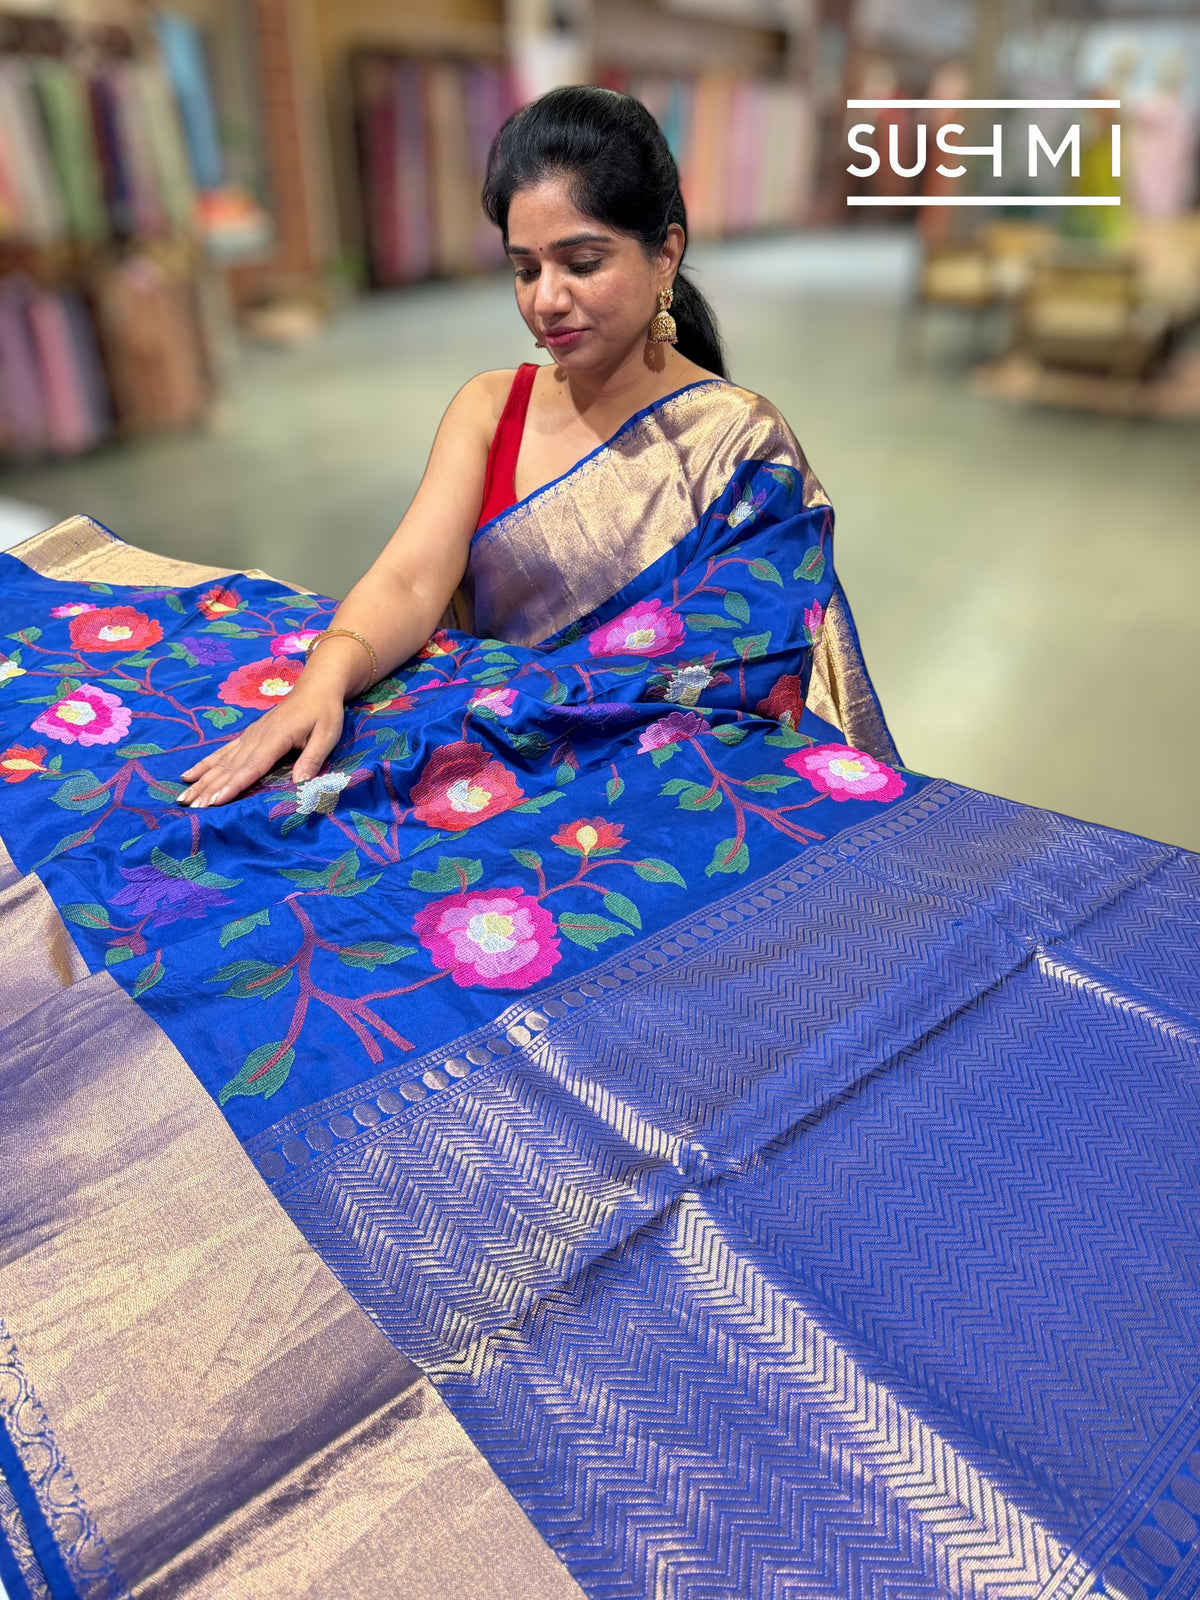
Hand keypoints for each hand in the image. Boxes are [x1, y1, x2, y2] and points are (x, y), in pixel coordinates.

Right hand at [178, 681, 344, 806]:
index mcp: (275, 738)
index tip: (215, 801)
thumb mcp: (327, 735)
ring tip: (183, 796)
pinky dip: (205, 764)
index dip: (233, 785)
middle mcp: (256, 737)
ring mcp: (249, 736)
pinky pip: (223, 752)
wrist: (316, 687)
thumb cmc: (324, 712)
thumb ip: (312, 759)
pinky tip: (190, 775)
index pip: (251, 767)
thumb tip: (300, 784)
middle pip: (229, 767)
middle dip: (209, 788)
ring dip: (202, 780)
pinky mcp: (248, 735)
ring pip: (221, 761)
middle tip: (190, 806)